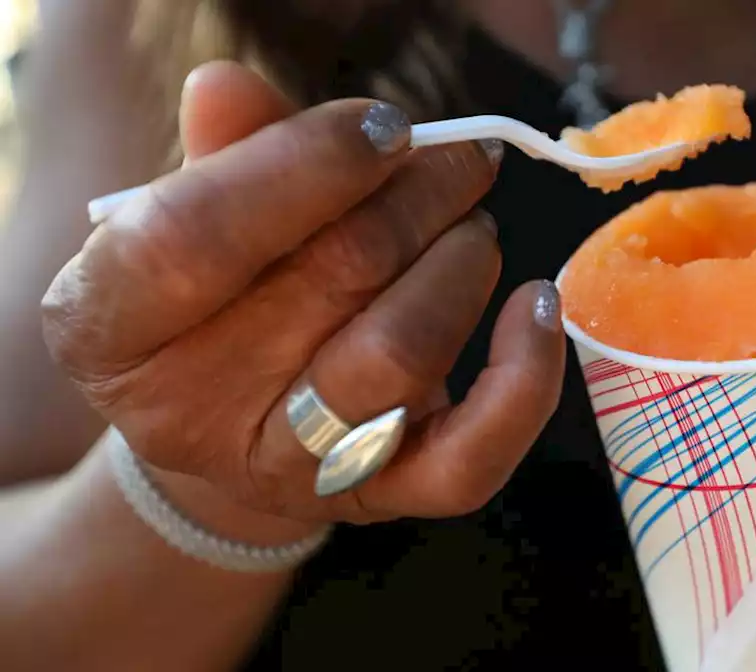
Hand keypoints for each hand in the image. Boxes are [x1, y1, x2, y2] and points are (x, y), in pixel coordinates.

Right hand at [42, 63, 565, 535]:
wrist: (235, 430)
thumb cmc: (221, 301)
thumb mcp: (197, 222)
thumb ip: (223, 156)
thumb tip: (231, 88)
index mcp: (109, 329)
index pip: (189, 238)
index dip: (298, 166)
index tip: (383, 128)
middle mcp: (189, 414)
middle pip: (327, 277)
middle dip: (417, 198)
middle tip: (459, 160)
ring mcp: (290, 469)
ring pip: (402, 355)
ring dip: (462, 264)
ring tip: (473, 228)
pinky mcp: (380, 499)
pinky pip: (470, 457)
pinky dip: (525, 375)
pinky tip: (536, 306)